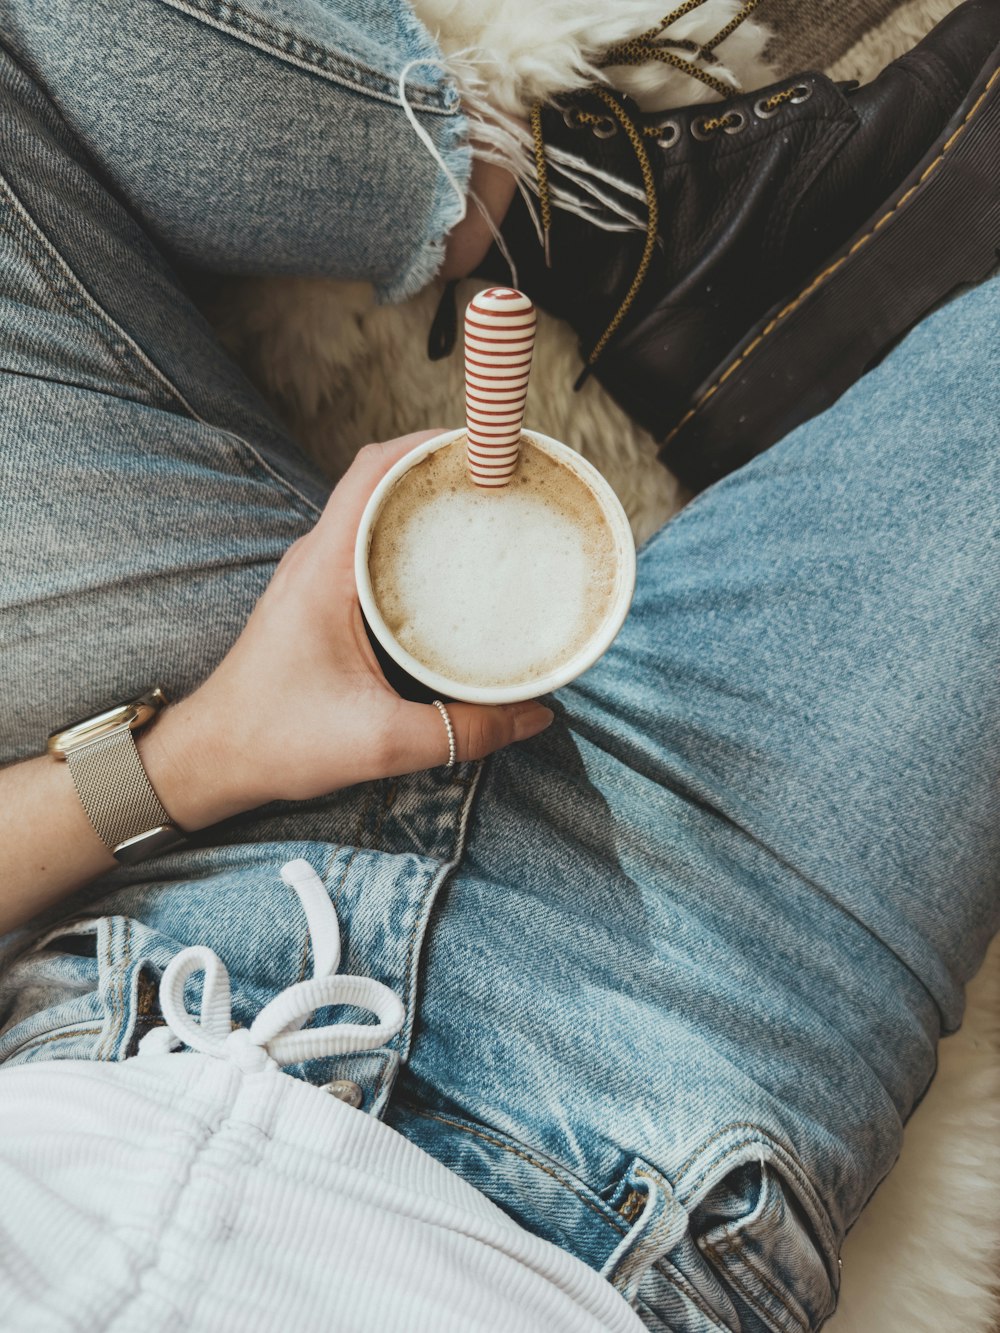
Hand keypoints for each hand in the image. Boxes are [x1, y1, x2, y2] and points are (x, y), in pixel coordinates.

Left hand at [143, 432, 553, 828]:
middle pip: (382, 480)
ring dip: (426, 505)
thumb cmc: (276, 740)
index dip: (430, 443)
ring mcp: (314, 577)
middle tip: (503, 481)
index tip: (486, 446)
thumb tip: (534, 716)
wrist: (211, 760)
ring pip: (375, 515)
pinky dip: (410, 542)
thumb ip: (461, 731)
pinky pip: (369, 549)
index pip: (374, 469)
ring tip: (487, 514)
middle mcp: (316, 559)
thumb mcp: (379, 742)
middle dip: (442, 470)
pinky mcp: (319, 601)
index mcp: (324, 568)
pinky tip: (449, 571)